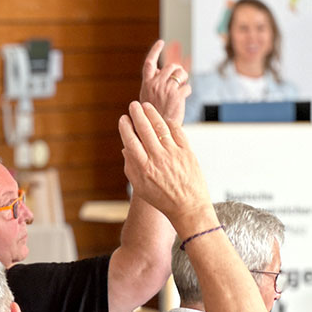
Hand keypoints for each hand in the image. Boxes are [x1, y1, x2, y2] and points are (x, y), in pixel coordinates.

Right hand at [118, 101, 211, 235]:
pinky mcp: (188, 153)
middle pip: (145, 130)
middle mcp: (158, 159)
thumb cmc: (162, 199)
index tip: (123, 119)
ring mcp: (174, 154)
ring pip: (161, 128)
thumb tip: (125, 148)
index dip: (126, 128)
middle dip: (137, 115)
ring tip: (146, 106)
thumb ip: (130, 167)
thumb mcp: (140, 187)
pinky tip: (164, 119)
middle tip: (133, 104)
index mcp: (144, 168)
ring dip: (152, 114)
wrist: (188, 207)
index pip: (131, 142)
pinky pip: (178, 133)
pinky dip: (170, 123)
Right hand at [138, 40, 191, 124]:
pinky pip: (187, 87)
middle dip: (177, 71)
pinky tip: (182, 99)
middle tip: (179, 79)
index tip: (161, 42)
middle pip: (171, 66)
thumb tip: (160, 69)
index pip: (149, 63)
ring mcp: (166, 90)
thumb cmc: (153, 115)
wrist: (156, 131)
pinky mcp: (177, 96)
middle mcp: (155, 84)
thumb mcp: (147, 98)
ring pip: (181, 73)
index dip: (155, 51)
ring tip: (180, 88)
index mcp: (146, 84)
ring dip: (184, 79)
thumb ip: (153, 83)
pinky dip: (187, 92)